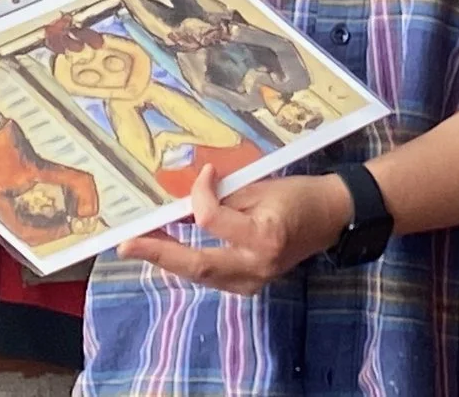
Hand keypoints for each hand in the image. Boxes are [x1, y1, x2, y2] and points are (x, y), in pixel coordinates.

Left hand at [114, 167, 351, 295]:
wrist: (332, 217)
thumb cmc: (300, 195)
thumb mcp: (260, 187)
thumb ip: (224, 199)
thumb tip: (185, 204)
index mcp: (263, 236)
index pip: (211, 220)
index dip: (199, 195)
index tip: (203, 174)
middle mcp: (257, 265)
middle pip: (197, 265)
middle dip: (158, 253)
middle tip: (126, 245)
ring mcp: (254, 281)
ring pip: (201, 275)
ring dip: (170, 259)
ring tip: (141, 245)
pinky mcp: (251, 284)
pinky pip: (214, 277)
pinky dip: (190, 263)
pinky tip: (172, 251)